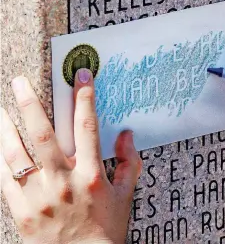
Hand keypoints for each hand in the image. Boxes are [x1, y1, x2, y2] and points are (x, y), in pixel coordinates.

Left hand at [1, 68, 141, 243]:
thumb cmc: (105, 228)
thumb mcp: (125, 194)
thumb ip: (130, 162)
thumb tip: (127, 134)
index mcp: (91, 176)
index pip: (87, 127)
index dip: (85, 98)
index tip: (81, 76)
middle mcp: (63, 182)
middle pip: (43, 135)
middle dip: (30, 104)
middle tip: (19, 82)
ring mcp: (39, 196)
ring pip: (16, 155)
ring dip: (6, 128)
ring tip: (1, 108)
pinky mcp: (21, 211)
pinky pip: (6, 179)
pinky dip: (1, 159)